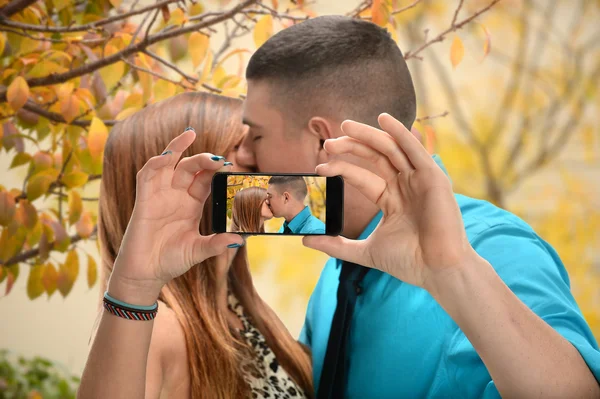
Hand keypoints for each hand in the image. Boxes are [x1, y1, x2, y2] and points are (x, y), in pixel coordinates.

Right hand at [108, 128, 242, 300]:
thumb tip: (240, 239)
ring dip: (177, 148)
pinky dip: (155, 163)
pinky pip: (147, 176)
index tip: (229, 166)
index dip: (215, 170)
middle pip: (189, 168)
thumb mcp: (198, 250)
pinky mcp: (143, 200)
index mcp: (191, 204)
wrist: (146, 274)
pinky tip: (165, 157)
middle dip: (202, 159)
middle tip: (218, 158)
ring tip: (190, 134)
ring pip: (167, 164)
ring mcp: (159, 196)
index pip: (205, 180)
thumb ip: (217, 244)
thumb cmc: (171, 261)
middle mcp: (176, 196)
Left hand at [304, 114, 475, 291]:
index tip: (320, 168)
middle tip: (328, 143)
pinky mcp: (433, 177)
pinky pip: (415, 150)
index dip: (342, 169)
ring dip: (370, 134)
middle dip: (352, 146)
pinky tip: (384, 120)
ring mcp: (420, 180)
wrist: (436, 271)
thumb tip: (305, 240)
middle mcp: (405, 185)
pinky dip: (400, 133)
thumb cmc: (408, 262)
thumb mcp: (365, 251)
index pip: (363, 176)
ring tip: (345, 126)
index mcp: (391, 199)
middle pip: (376, 156)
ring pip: (392, 148)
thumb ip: (336, 245)